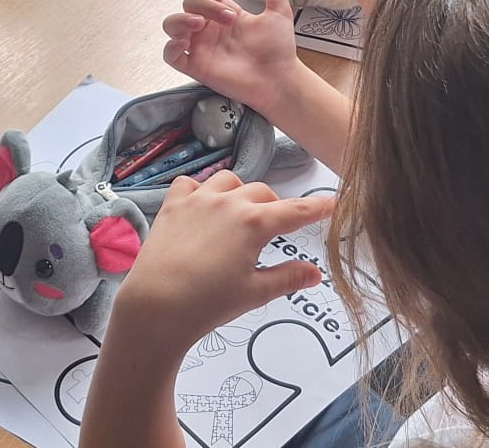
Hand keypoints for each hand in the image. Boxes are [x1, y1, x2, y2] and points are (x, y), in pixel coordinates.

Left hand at [111, 171, 336, 356]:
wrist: (154, 306)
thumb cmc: (207, 304)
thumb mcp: (255, 293)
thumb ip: (288, 278)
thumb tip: (316, 273)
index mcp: (254, 223)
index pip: (296, 210)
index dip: (318, 206)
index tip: (334, 202)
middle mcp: (228, 202)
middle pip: (263, 193)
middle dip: (275, 206)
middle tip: (277, 228)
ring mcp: (197, 200)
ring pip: (229, 181)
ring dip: (241, 193)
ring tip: (241, 215)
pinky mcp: (172, 205)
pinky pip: (191, 184)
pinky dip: (201, 190)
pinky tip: (204, 207)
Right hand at [160, 0, 303, 112]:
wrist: (279, 79)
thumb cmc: (278, 49)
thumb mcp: (278, 13)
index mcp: (223, 11)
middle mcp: (208, 27)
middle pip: (189, 4)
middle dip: (205, 6)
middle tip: (229, 19)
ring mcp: (200, 46)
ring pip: (172, 25)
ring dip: (180, 20)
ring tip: (198, 24)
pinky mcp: (196, 66)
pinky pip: (170, 55)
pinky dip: (171, 47)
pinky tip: (185, 43)